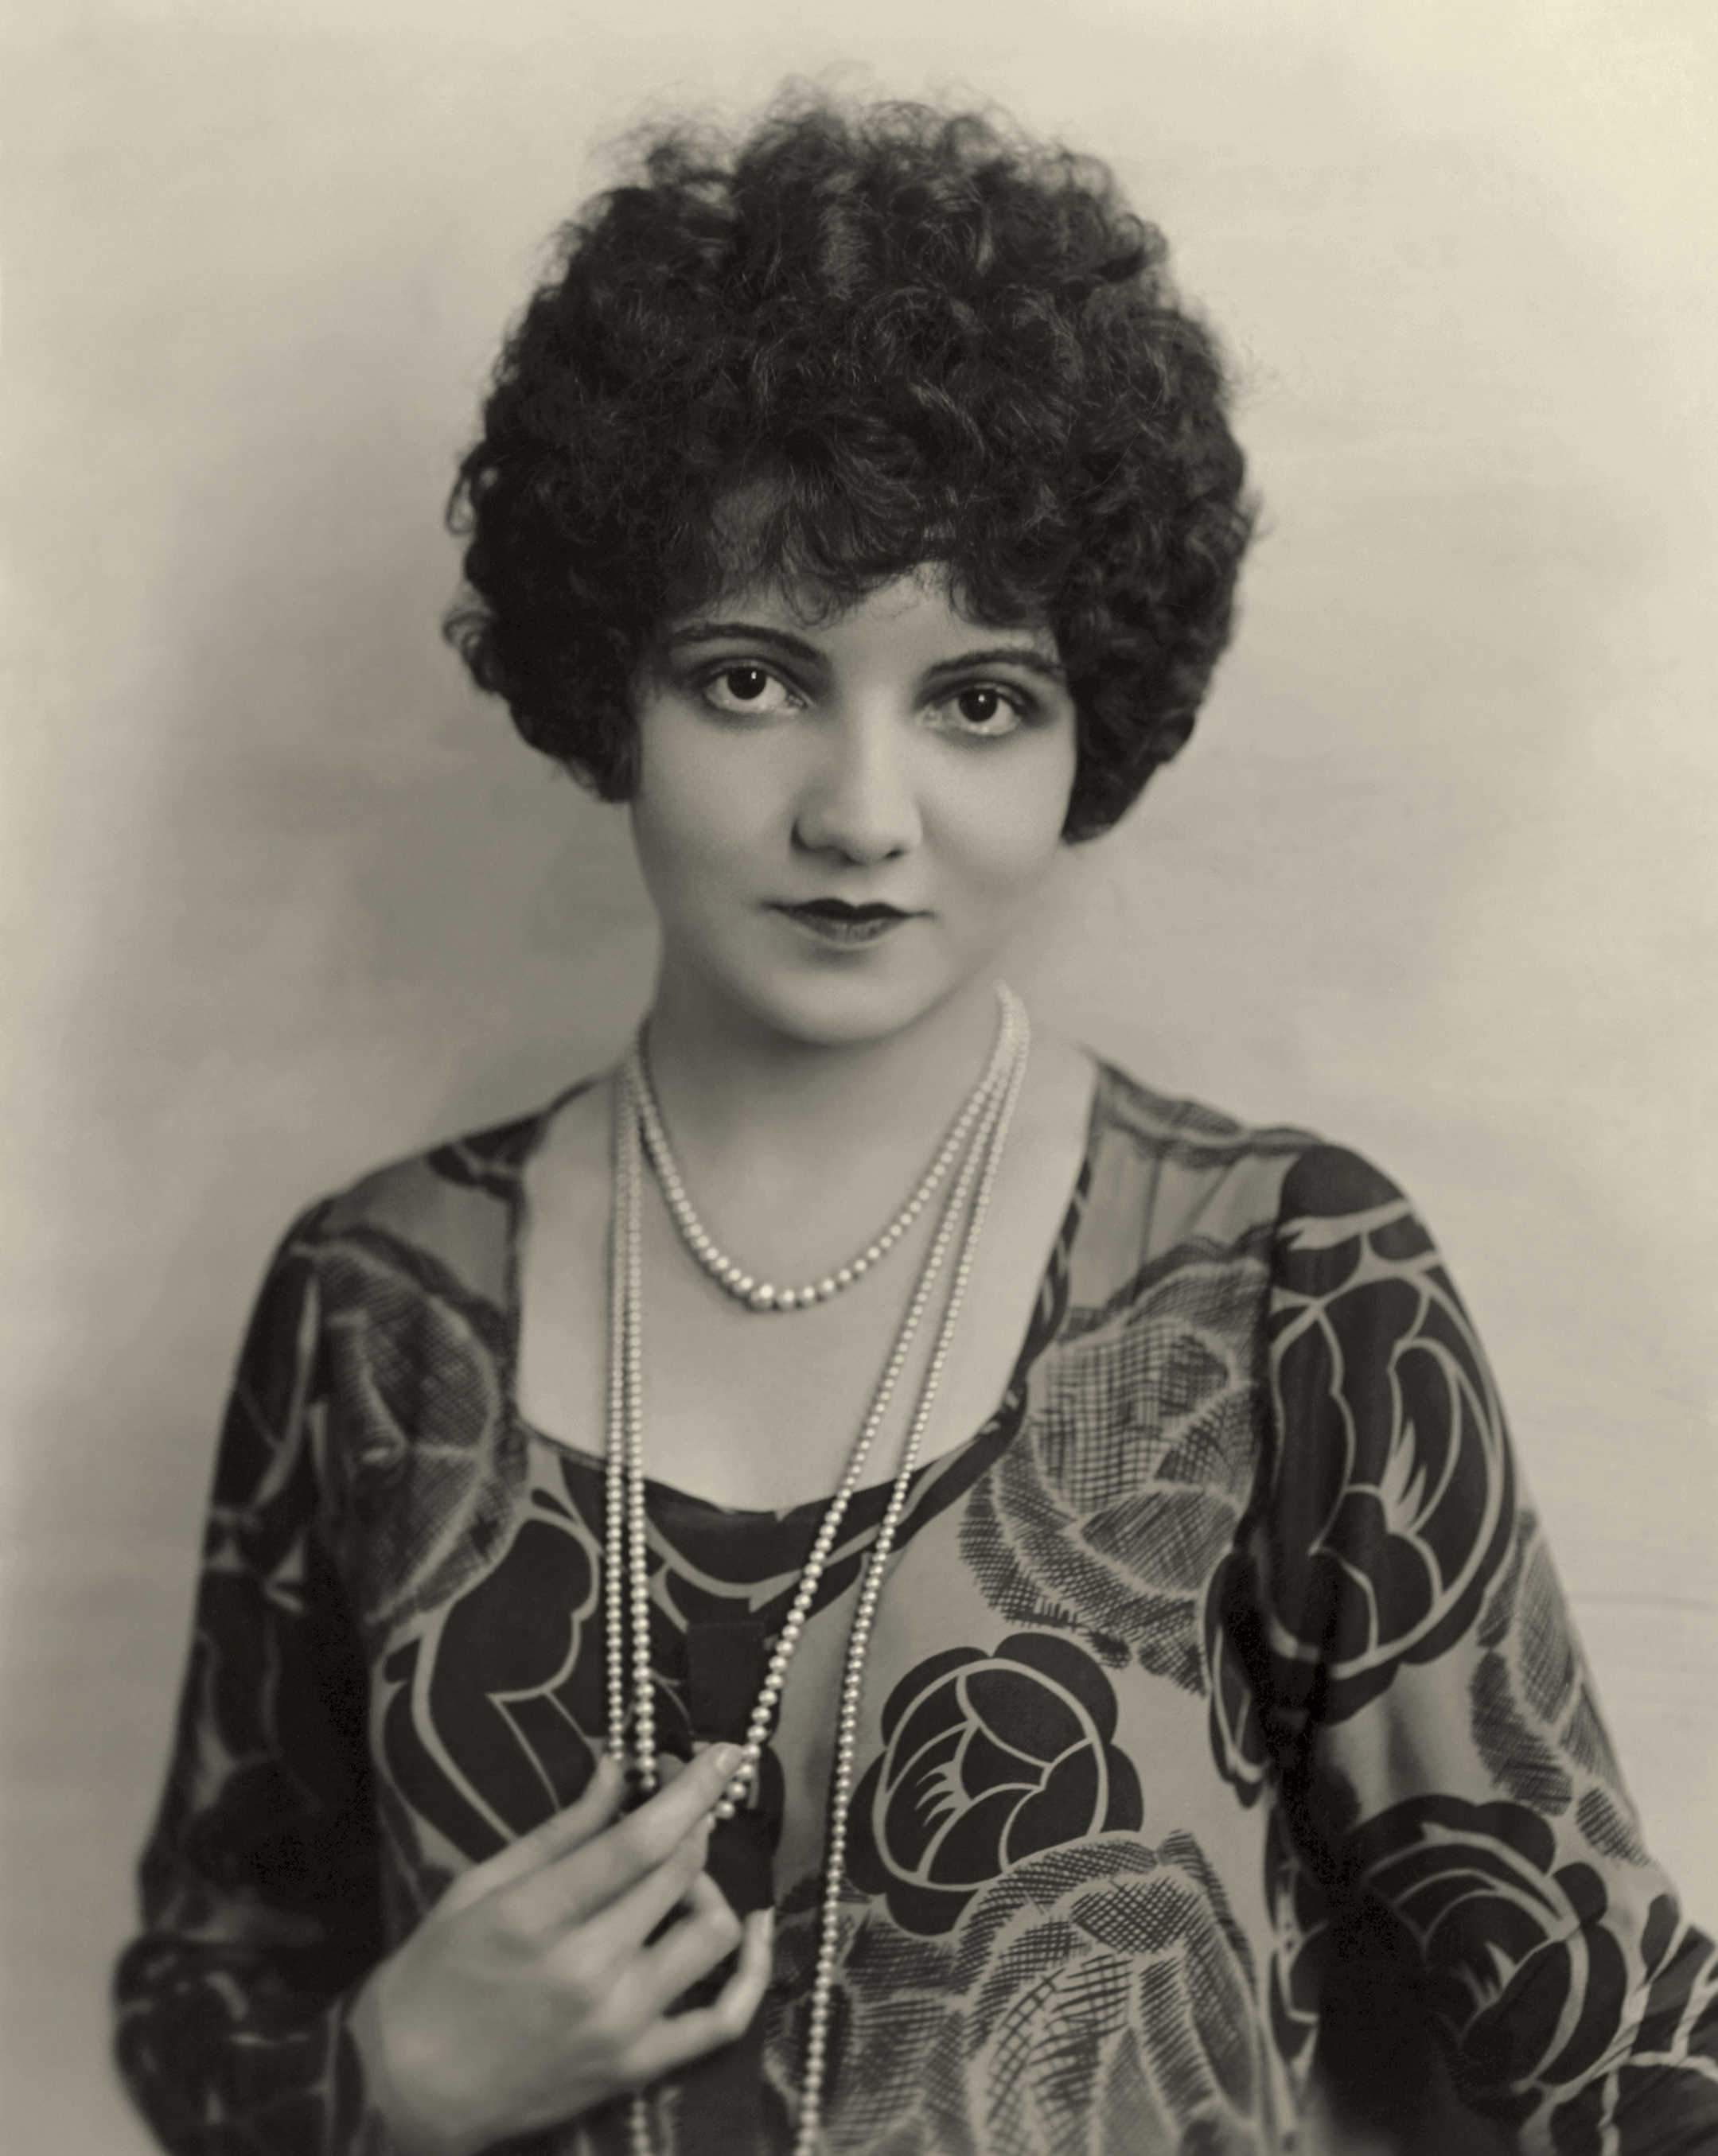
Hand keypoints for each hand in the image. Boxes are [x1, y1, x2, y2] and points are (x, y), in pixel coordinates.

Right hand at [350, 1743, 771, 2155]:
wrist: (407, 2091)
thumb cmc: (435, 1974)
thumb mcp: (481, 1886)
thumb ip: (559, 1831)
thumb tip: (618, 1770)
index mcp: (539, 1917)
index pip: (640, 1842)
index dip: (691, 1790)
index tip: (724, 1752)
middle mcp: (589, 1971)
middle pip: (680, 1875)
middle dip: (694, 1822)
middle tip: (682, 1803)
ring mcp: (620, 2025)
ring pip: (713, 1934)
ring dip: (709, 1888)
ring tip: (680, 1878)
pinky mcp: (637, 2068)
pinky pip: (723, 2021)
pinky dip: (753, 1973)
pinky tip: (755, 1931)